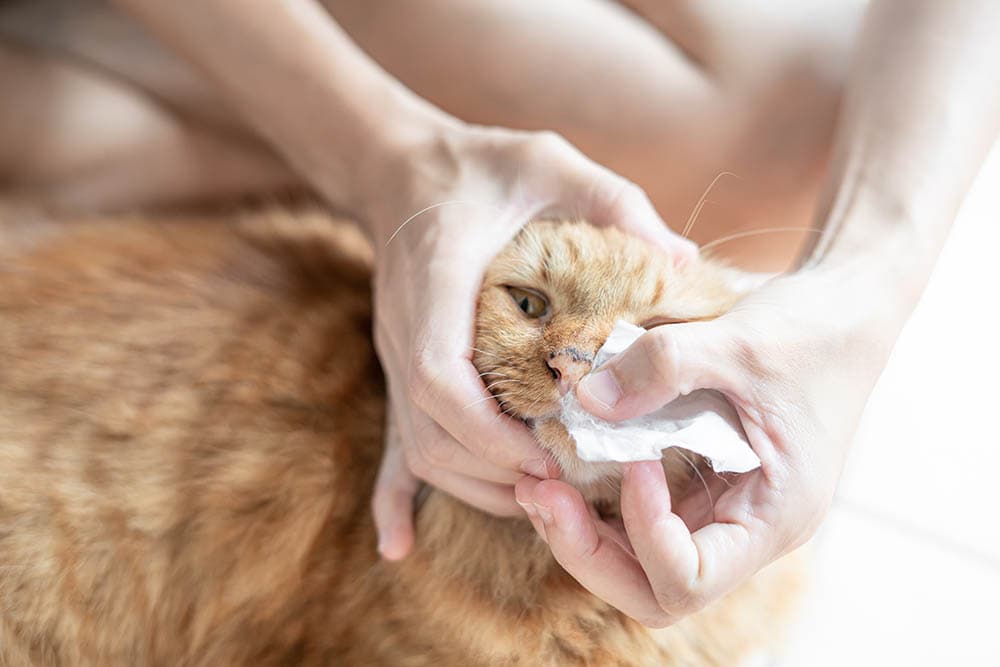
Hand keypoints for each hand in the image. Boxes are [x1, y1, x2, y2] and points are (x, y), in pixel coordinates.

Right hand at [365, 125, 696, 559]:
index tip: (545, 454)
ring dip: (478, 484)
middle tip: (569, 485)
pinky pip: (392, 442)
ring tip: (544, 495)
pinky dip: (395, 499)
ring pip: (422, 449)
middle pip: (432, 433)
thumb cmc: (483, 165)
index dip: (488, 430)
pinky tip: (399, 544)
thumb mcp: (551, 161)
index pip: (438, 378)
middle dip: (498, 471)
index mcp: (437, 282)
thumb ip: (614, 204)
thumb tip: (685, 262)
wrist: (404, 168)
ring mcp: (394, 355)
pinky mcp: (399, 368)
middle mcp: (405, 330)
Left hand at [514, 267, 894, 625]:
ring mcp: (722, 512)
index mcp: (775, 515)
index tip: (635, 462)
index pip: (694, 578)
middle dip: (588, 551)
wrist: (843, 313)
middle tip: (540, 494)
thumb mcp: (741, 340)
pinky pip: (640, 523)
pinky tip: (562, 468)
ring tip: (536, 484)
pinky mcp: (702, 487)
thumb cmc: (810, 331)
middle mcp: (746, 529)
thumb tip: (587, 399)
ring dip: (581, 535)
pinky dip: (595, 507)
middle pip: (655, 590)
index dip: (647, 534)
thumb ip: (664, 365)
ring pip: (640, 565)